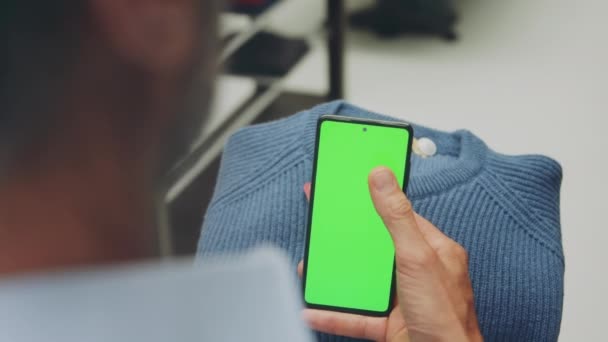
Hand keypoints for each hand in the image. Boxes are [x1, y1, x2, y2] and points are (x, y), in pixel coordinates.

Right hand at [299, 167, 481, 341]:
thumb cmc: (446, 318)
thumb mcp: (417, 258)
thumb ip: (396, 218)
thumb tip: (382, 177)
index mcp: (433, 250)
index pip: (400, 215)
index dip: (373, 200)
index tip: (350, 187)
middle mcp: (416, 272)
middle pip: (374, 248)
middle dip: (346, 238)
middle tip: (321, 221)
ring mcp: (401, 299)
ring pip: (361, 282)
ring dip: (335, 277)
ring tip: (310, 265)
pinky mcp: (387, 324)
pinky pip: (355, 315)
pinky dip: (333, 312)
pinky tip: (312, 307)